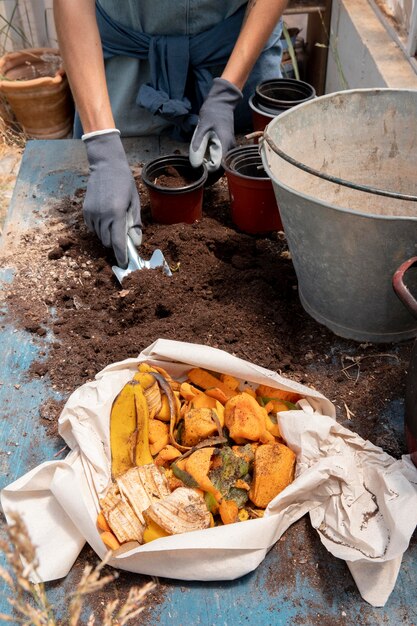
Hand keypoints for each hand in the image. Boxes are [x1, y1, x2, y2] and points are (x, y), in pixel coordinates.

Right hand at [83, 131, 141, 267]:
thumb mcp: (134, 202)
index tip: (125, 264)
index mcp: (116, 214)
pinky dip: (100, 228)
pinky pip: (93, 228)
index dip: (121, 256)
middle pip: (108, 242)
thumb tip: (136, 243)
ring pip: (100, 236)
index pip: (118, 243)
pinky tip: (106, 218)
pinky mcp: (85, 211)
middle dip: (116, 244)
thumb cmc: (124, 182)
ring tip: (115, 222)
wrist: (106, 165)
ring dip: (108, 235)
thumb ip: (135, 224)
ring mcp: (92, 214)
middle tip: (123, 236)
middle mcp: (102, 216)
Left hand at [189, 78, 242, 172]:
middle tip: (197, 169)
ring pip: (222, 164)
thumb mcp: (202, 127)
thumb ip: (197, 144)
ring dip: (212, 166)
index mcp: (225, 144)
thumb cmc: (212, 112)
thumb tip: (194, 163)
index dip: (208, 169)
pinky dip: (214, 161)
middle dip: (210, 171)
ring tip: (200, 164)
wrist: (221, 102)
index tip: (198, 166)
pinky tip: (205, 158)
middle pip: (222, 167)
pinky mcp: (228, 145)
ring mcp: (230, 147)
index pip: (218, 166)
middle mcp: (230, 147)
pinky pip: (222, 157)